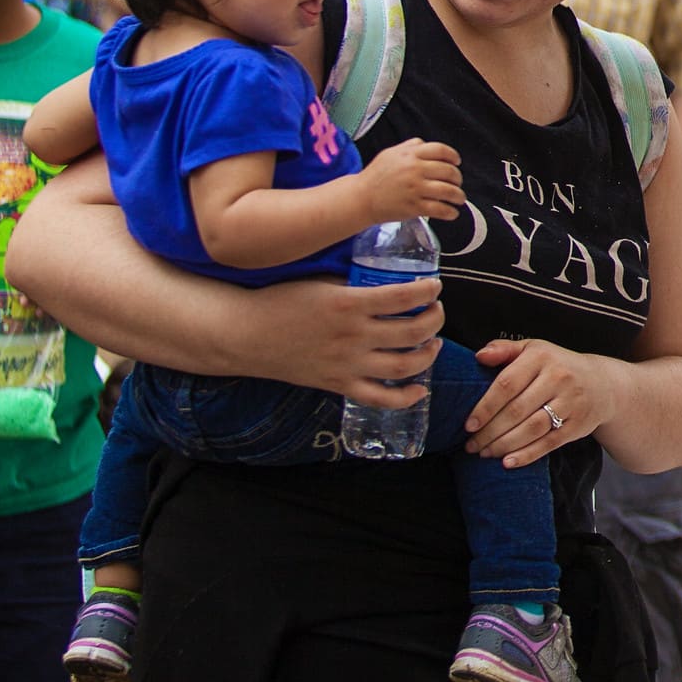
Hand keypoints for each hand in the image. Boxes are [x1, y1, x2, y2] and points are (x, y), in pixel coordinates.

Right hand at [254, 275, 444, 405]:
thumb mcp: (321, 283)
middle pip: (414, 331)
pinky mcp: (338, 385)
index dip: (429, 291)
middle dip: (435, 319)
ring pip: (405, 366)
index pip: (405, 296)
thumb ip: (355, 286)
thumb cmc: (280, 301)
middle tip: (436, 311)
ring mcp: (347, 364)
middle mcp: (353, 336)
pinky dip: (406, 397)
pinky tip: (419, 389)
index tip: (434, 286)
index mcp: (349, 304)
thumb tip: (388, 282)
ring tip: (433, 343)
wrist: (245, 334)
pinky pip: (380, 398)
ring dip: (428, 354)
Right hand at [358, 138, 463, 221]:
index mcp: (410, 155)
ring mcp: (415, 189)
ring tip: (459, 199)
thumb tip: (425, 144)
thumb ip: (410, 146)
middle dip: (457, 178)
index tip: (457, 162)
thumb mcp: (391, 153)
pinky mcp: (414, 206)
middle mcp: (415, 170)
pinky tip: (452, 213)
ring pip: (448, 191)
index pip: (441, 150)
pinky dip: (450, 212)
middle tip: (457, 183)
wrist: (361, 198)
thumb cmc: (376, 176)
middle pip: (448, 171)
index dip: (453, 156)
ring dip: (458, 196)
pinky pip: (439, 209)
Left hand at [465, 338, 614, 468]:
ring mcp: (570, 403)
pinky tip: (507, 462)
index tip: (469, 424)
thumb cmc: (557, 366)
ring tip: (485, 453)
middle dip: (490, 431)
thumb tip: (479, 356)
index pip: (507, 384)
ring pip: (532, 429)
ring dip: (504, 445)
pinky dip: (527, 455)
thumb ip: (504, 350)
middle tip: (471, 444)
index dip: (485, 407)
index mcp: (542, 357)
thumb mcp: (533, 349)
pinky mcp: (578, 425)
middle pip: (517, 410)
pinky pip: (549, 443)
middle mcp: (558, 378)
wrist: (602, 384)